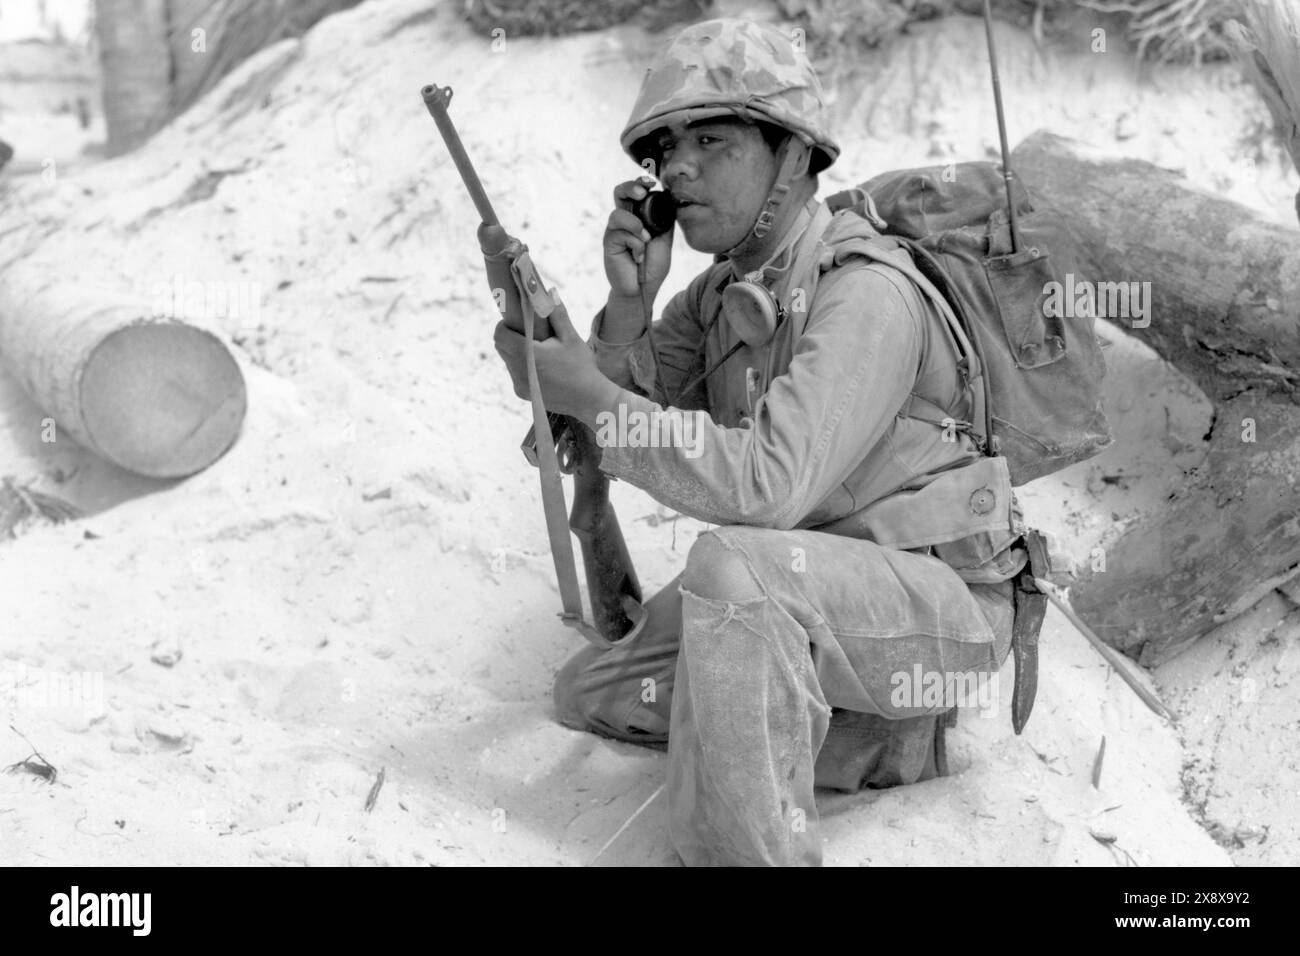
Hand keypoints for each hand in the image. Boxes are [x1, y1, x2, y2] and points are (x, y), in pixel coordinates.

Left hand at [493, 299, 620, 422]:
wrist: (589, 400)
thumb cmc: (582, 367)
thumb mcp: (571, 337)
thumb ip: (557, 314)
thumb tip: (549, 292)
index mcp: (528, 355)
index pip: (500, 334)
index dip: (505, 324)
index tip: (519, 321)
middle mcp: (518, 371)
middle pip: (500, 347)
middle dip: (510, 336)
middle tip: (529, 332)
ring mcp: (519, 384)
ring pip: (507, 360)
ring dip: (516, 351)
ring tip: (538, 349)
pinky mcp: (522, 393)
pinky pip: (514, 373)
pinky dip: (522, 365)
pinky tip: (542, 366)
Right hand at [604, 179, 672, 298]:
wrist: (643, 288)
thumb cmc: (652, 265)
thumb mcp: (664, 239)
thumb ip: (664, 220)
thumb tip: (670, 198)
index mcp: (637, 216)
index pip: (634, 192)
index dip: (640, 183)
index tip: (651, 182)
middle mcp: (623, 221)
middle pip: (619, 192)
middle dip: (630, 188)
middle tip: (642, 194)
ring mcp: (614, 231)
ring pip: (618, 214)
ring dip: (635, 226)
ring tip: (645, 240)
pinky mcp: (609, 243)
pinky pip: (621, 234)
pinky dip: (635, 244)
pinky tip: (638, 257)